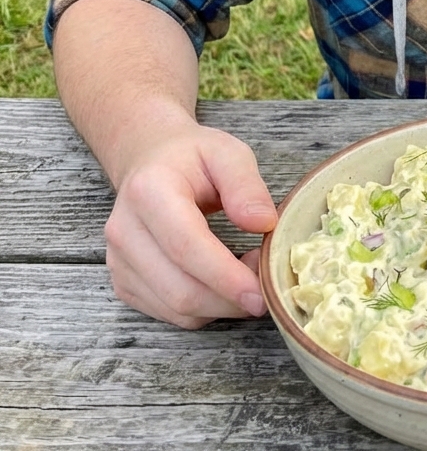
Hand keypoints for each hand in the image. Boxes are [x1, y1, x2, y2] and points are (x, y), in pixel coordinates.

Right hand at [103, 119, 277, 328]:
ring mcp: (119, 261)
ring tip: (250, 277)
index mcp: (149, 192)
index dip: (225, 276)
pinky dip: (204, 308)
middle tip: (267, 283)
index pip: (186, 247)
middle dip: (230, 298)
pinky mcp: (124, 282)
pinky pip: (168, 313)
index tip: (261, 292)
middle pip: (180, 288)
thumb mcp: (227, 153)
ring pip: (175, 308)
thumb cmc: (192, 157)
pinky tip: (224, 284)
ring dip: (221, 306)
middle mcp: (125, 231)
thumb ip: (246, 185)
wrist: (149, 160)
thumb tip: (263, 223)